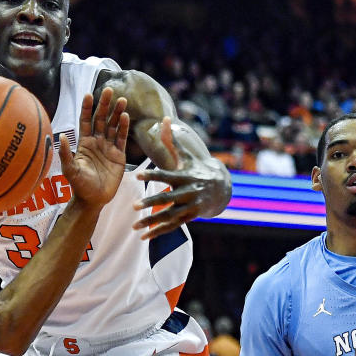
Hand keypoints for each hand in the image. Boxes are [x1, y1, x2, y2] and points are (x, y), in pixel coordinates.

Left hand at [61, 87, 127, 206]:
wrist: (93, 200)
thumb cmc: (79, 185)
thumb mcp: (70, 170)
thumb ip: (66, 154)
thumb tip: (61, 136)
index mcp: (84, 143)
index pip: (86, 121)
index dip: (87, 108)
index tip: (89, 94)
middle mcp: (96, 142)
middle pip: (101, 119)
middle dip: (104, 105)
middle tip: (109, 90)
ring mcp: (108, 148)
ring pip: (113, 126)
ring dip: (116, 113)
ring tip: (121, 100)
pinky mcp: (119, 155)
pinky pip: (121, 138)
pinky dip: (123, 127)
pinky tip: (125, 116)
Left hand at [132, 118, 229, 238]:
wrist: (222, 187)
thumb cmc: (197, 168)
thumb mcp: (187, 156)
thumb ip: (172, 141)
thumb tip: (164, 118)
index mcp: (184, 175)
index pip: (165, 174)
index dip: (151, 174)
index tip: (136, 175)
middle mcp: (188, 191)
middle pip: (167, 197)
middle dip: (150, 202)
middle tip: (133, 206)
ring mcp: (190, 206)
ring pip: (169, 215)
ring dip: (151, 222)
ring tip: (134, 227)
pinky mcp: (190, 217)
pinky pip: (173, 226)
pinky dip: (158, 232)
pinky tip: (144, 237)